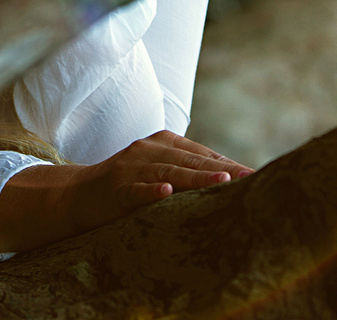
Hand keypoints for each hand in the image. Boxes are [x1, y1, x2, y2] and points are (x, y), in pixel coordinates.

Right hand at [0, 131, 254, 252]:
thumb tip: (231, 176)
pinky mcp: (116, 188)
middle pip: (190, 159)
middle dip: (223, 169)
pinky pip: (136, 189)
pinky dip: (152, 190)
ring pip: (169, 171)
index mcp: (161, 142)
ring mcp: (130, 168)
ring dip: (197, 177)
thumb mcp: (157, 168)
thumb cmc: (126, 183)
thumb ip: (186, 168)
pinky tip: (167, 193)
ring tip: (224, 183)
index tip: (258, 176)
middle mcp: (147, 149)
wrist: (79, 194)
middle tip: (253, 180)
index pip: (201, 153)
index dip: (228, 163)